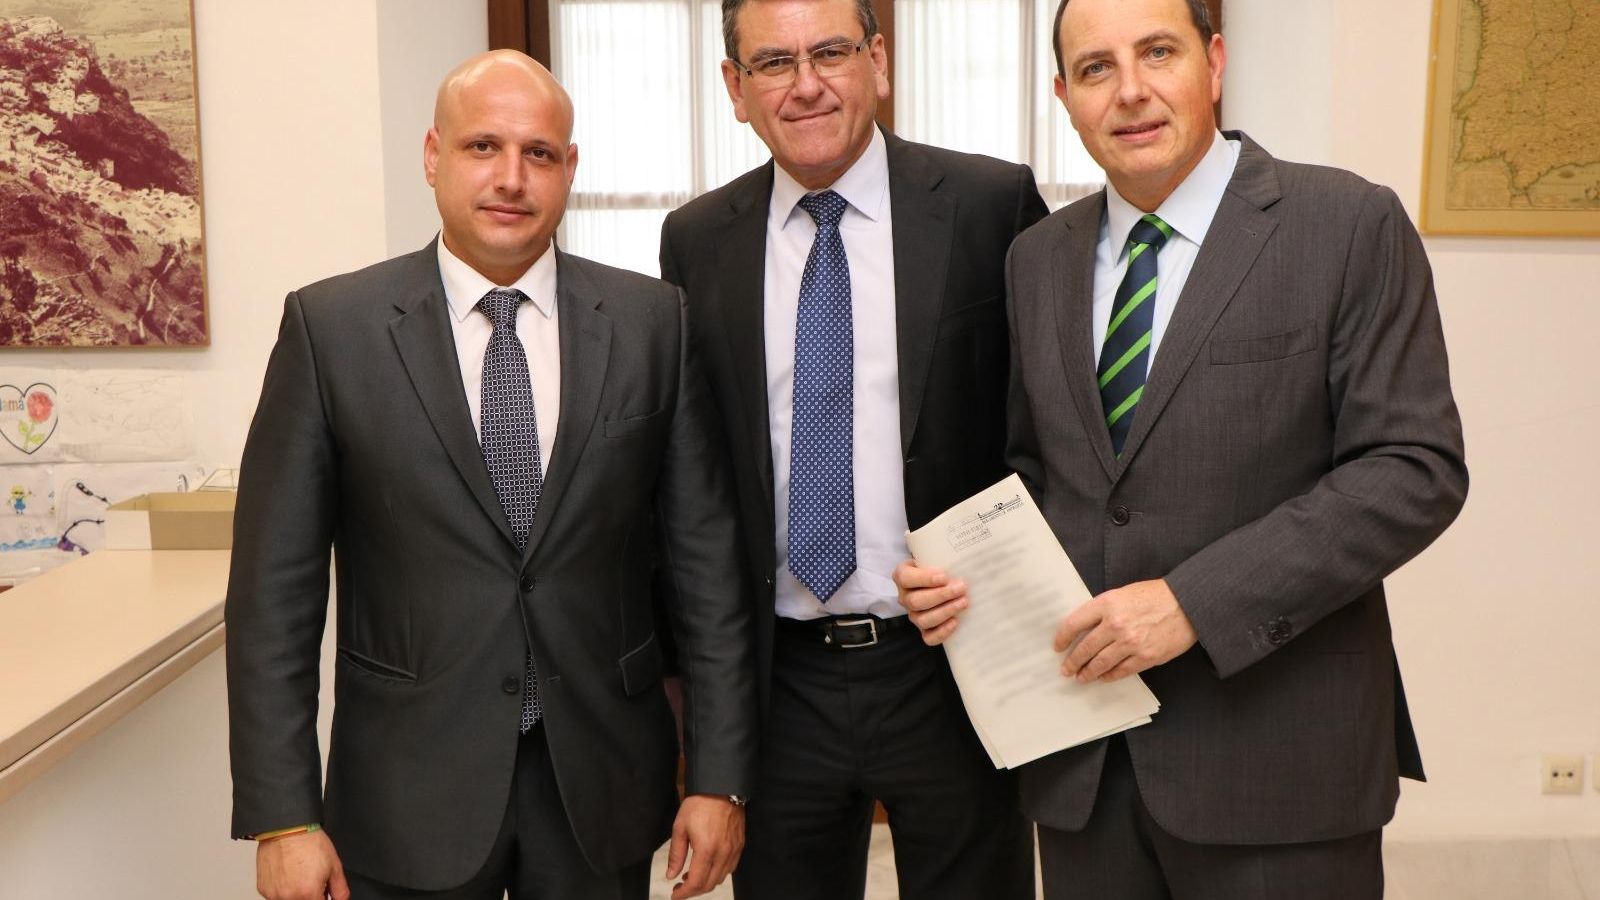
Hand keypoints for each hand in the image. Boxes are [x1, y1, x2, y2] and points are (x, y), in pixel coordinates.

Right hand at [256, 830, 348, 899]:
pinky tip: (288, 874)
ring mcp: (274, 895)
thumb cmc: (309, 842)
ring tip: (299, 876)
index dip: (322, 898)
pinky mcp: (263, 890)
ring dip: (296, 895)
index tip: (323, 893)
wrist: (286, 828)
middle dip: (310, 896)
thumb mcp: (335, 866)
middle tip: (312, 881)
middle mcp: (289, 897)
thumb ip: (340, 890)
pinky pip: (276, 896)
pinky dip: (283, 890)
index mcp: (308, 893)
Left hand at [665, 794, 744, 898]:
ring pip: (720, 878)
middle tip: (680, 887)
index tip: (674, 894)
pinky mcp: (740, 845)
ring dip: (706, 883)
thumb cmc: (699, 804)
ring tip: (692, 876)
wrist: (721, 787)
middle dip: (693, 891)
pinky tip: (708, 866)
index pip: (696, 883)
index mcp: (706, 850)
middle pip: (709, 885)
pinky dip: (718, 874)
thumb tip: (671, 875)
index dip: (684, 893)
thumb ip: (676, 854)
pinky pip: (730, 868)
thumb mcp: (680, 827)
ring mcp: (734, 850)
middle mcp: (723, 854)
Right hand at [893, 559, 967, 645]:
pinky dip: (942, 632)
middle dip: (941, 595)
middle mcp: (905, 597)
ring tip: (963, 602)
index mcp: (902, 576)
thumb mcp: (934, 557)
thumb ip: (943, 555)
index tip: (944, 576)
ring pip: (922, 619)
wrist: (941, 580)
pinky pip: (928, 637)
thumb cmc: (937, 565)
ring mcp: (913, 615)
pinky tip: (955, 622)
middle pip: (915, 601)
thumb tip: (968, 556)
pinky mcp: (924, 629)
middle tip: (961, 588)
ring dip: (945, 611)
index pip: (906, 578)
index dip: (925, 579)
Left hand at [1054, 579, 1196, 682]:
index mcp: (1107, 604)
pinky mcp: (1146, 657)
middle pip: (1085, 648)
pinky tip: (1102, 678)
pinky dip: (1109, 676)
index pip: (1074, 623)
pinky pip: (1121, 671)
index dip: (1062, 638)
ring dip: (1088, 672)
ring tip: (1081, 677)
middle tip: (1066, 669)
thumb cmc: (1154, 596)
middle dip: (1073, 661)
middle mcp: (1116, 624)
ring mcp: (1131, 643)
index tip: (1058, 646)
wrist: (1186, 604)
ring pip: (1101, 663)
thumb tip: (1084, 629)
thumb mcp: (1122, 593)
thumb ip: (1103, 609)